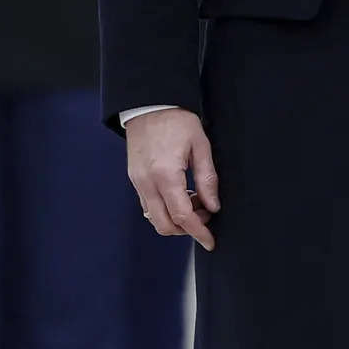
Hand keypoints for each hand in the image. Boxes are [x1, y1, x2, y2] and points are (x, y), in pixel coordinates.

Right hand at [126, 107, 220, 250]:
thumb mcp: (201, 146)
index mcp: (166, 175)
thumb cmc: (178, 121)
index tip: (211, 242)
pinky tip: (182, 194)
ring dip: (177, 219)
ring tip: (196, 200)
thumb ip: (208, 179)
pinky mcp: (134, 180)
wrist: (150, 106)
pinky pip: (149, 206)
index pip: (183, 216)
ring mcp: (137, 183)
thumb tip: (214, 206)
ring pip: (155, 218)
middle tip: (207, 213)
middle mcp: (147, 184)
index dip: (199, 232)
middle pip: (165, 225)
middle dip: (188, 228)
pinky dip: (166, 209)